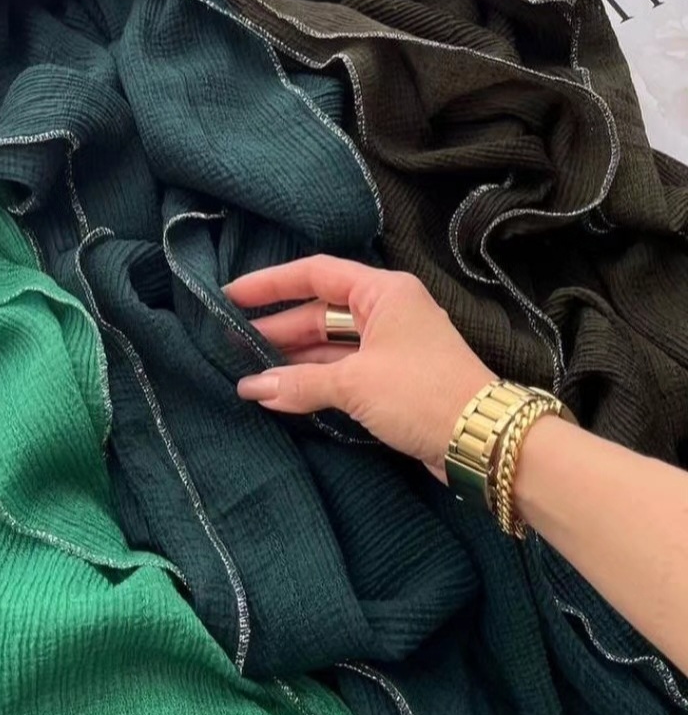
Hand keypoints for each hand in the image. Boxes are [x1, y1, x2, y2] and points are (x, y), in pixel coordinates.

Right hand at [225, 256, 494, 480]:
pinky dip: (313, 380)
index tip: (231, 295)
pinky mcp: (392, 380)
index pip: (315, 273)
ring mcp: (390, 347)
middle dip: (277, 329)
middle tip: (230, 343)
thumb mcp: (355, 383)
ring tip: (247, 372)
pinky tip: (280, 392)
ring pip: (329, 344)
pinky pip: (342, 371)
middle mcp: (386, 311)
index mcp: (383, 292)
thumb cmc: (421, 393)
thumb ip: (299, 383)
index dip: (270, 284)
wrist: (483, 440)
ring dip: (292, 359)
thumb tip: (252, 389)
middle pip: (319, 311)